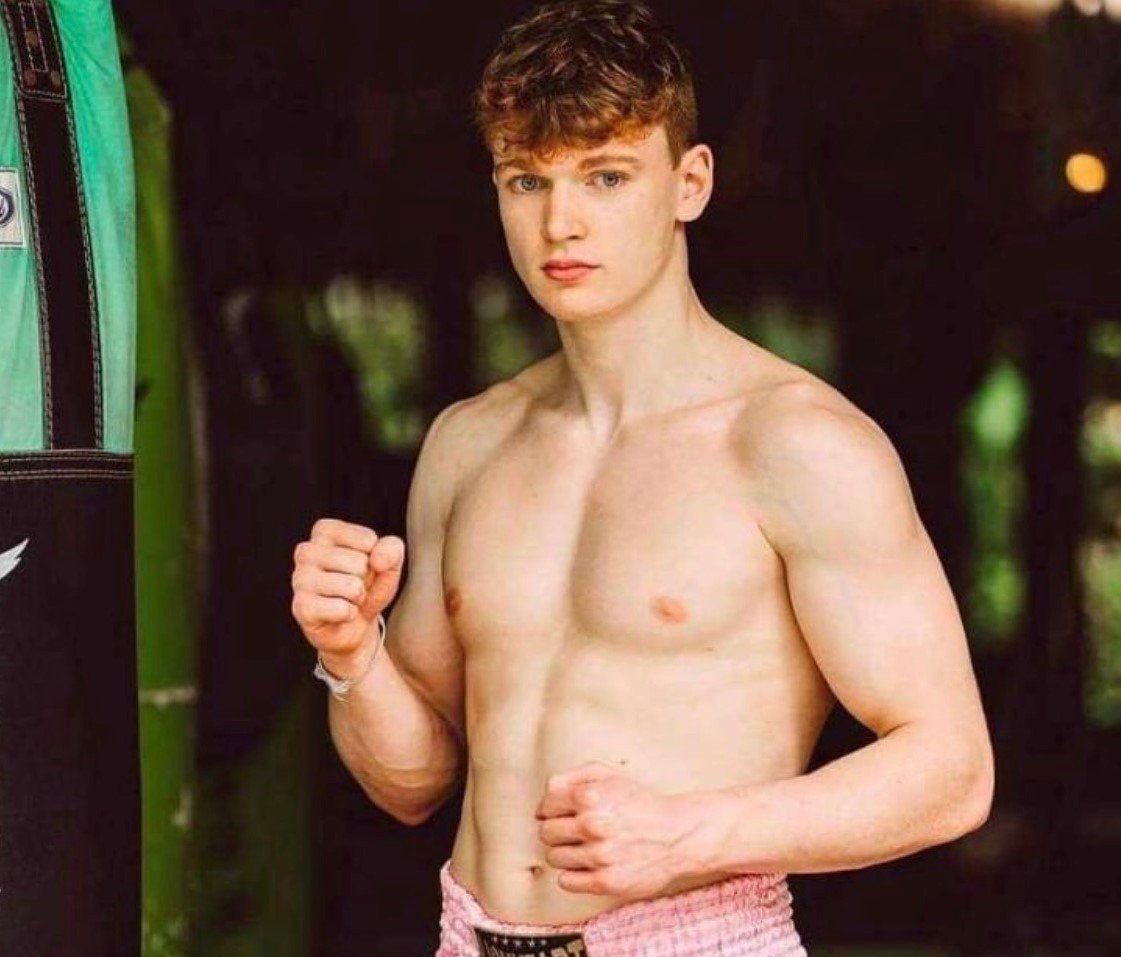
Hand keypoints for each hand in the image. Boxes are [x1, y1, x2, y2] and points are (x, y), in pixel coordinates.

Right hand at [291, 518, 403, 674]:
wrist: (354, 624)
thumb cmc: (367, 587)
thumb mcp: (388, 564)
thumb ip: (392, 550)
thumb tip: (378, 559)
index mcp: (324, 531)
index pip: (368, 540)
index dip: (375, 559)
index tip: (363, 567)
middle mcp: (306, 550)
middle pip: (359, 563)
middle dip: (365, 580)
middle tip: (354, 587)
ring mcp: (300, 579)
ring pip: (352, 586)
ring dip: (358, 598)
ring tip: (346, 599)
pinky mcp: (301, 607)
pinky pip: (342, 609)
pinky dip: (349, 614)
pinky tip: (338, 614)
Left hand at [535, 762, 694, 899]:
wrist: (676, 835)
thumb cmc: (640, 804)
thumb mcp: (609, 775)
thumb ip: (572, 776)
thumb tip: (544, 798)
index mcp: (590, 795)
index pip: (546, 805)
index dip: (553, 809)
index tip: (563, 813)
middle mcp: (592, 824)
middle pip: (546, 832)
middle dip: (557, 831)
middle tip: (574, 831)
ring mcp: (599, 855)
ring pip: (554, 857)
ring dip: (565, 853)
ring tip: (584, 848)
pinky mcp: (606, 882)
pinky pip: (566, 882)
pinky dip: (572, 875)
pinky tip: (587, 866)